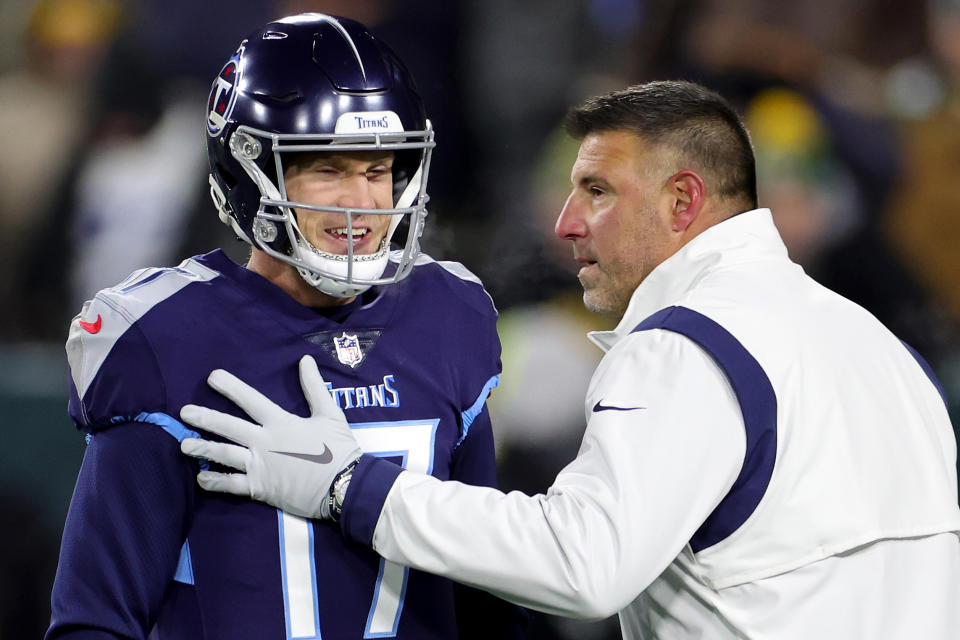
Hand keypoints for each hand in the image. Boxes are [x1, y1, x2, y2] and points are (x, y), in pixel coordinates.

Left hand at [179, 355, 360, 519]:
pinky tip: (201, 479)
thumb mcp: (330, 413)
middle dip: (205, 418)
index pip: (251, 400)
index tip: (212, 377)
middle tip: (184, 412)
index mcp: (281, 422)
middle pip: (229, 427)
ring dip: (203, 449)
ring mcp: (261, 466)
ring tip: (183, 445)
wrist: (344, 485)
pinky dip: (216, 482)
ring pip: (225, 455)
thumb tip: (304, 360)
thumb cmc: (339, 448)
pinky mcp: (261, 488)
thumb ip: (314, 387)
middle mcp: (265, 442)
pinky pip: (233, 485)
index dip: (231, 387)